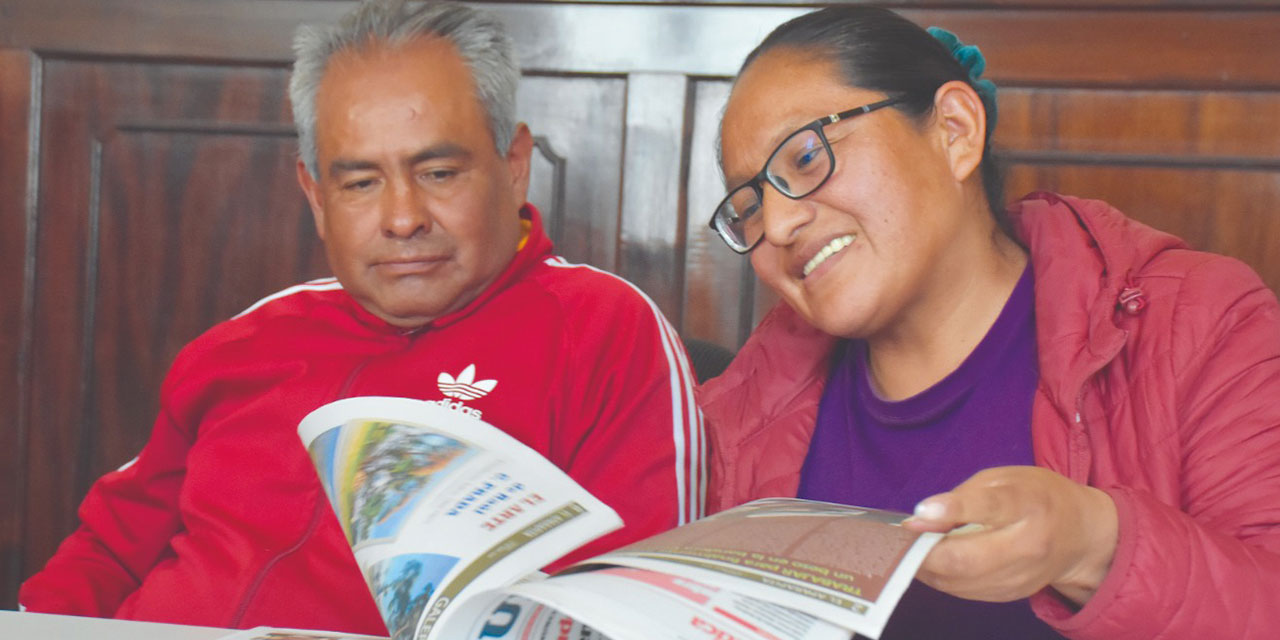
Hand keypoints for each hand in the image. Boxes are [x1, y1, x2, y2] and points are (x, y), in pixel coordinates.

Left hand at [902, 465, 1117, 605]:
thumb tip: (923, 518)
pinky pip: (963, 590)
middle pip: (966, 559)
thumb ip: (966, 494)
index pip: (990, 508)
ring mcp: (1020, 576)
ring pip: (958, 581)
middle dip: (923, 552)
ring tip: (911, 547)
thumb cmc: (1037, 496)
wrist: (1081, 535)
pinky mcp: (1010, 595)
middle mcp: (1028, 544)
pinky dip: (940, 576)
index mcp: (1029, 503)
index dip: (950, 510)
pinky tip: (932, 560)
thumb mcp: (1005, 478)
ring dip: (926, 566)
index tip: (919, 514)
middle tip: (900, 538)